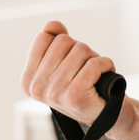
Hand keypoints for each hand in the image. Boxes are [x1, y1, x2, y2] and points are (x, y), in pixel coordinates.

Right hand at [21, 21, 131, 139]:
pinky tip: (105, 77)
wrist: (110, 114)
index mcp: (28, 79)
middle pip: (64, 42)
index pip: (44, 37)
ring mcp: (54, 93)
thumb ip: (53, 40)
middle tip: (86, 70)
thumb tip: (51, 25)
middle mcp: (37, 88)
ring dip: (95, 59)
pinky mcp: (74, 96)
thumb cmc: (87, 86)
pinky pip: (94, 64)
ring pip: (81, 50)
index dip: (64, 44)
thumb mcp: (65, 62)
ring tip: (95, 76)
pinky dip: (106, 65)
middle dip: (82, 51)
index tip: (71, 62)